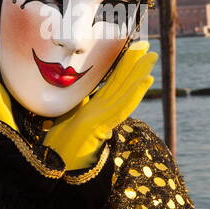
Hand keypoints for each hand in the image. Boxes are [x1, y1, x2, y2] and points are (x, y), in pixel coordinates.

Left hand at [43, 42, 156, 170]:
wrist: (57, 161)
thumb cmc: (61, 142)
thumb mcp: (69, 113)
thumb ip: (77, 101)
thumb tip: (75, 87)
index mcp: (97, 106)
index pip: (114, 80)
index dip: (124, 63)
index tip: (133, 46)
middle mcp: (105, 109)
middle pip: (124, 82)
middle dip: (137, 64)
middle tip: (149, 47)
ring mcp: (106, 116)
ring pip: (128, 90)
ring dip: (141, 73)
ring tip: (152, 58)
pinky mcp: (104, 124)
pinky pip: (124, 106)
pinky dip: (137, 92)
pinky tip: (147, 79)